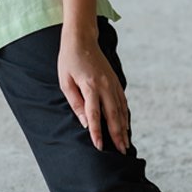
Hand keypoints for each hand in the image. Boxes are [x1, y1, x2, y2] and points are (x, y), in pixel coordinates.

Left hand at [57, 34, 130, 153]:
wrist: (82, 39)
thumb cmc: (69, 61)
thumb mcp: (65, 81)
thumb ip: (75, 103)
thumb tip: (85, 122)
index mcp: (90, 86)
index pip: (94, 115)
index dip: (97, 132)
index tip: (100, 147)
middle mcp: (104, 86)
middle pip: (113, 115)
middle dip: (117, 135)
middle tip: (122, 152)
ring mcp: (112, 83)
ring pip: (121, 110)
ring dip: (124, 128)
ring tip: (126, 144)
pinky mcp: (115, 81)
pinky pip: (122, 102)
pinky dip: (125, 115)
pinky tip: (125, 125)